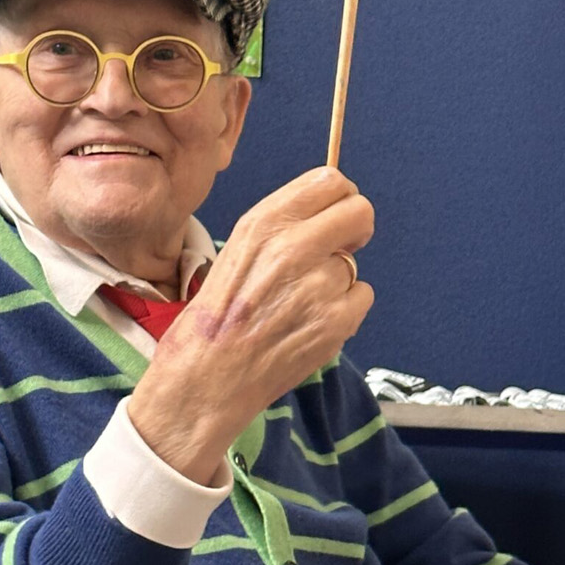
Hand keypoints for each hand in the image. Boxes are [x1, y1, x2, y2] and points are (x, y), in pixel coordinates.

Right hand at [127, 166, 374, 483]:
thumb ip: (279, 230)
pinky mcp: (334, 322)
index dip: (339, 200)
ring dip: (337, 284)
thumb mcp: (234, 254)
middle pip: (360, 213)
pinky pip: (362, 298)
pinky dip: (344, 313)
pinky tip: (310, 326)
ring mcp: (317, 286)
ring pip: (354, 265)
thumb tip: (326, 216)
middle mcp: (292, 247)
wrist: (202, 383)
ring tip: (298, 308)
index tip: (332, 220)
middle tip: (336, 252)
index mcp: (263, 224)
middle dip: (354, 231)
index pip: (331, 181)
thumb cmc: (211, 322)